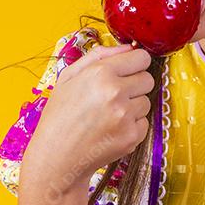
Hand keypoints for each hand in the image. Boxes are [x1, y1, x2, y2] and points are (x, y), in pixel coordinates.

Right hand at [22, 42, 154, 198]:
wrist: (57, 157)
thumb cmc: (60, 116)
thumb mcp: (68, 77)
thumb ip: (99, 55)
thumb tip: (128, 47)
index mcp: (100, 73)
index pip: (142, 58)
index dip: (135, 64)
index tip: (128, 70)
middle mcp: (115, 92)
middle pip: (148, 79)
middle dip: (135, 84)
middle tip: (115, 95)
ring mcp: (125, 116)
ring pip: (146, 101)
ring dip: (132, 106)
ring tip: (108, 115)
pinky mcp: (132, 137)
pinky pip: (144, 122)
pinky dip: (131, 126)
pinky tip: (111, 129)